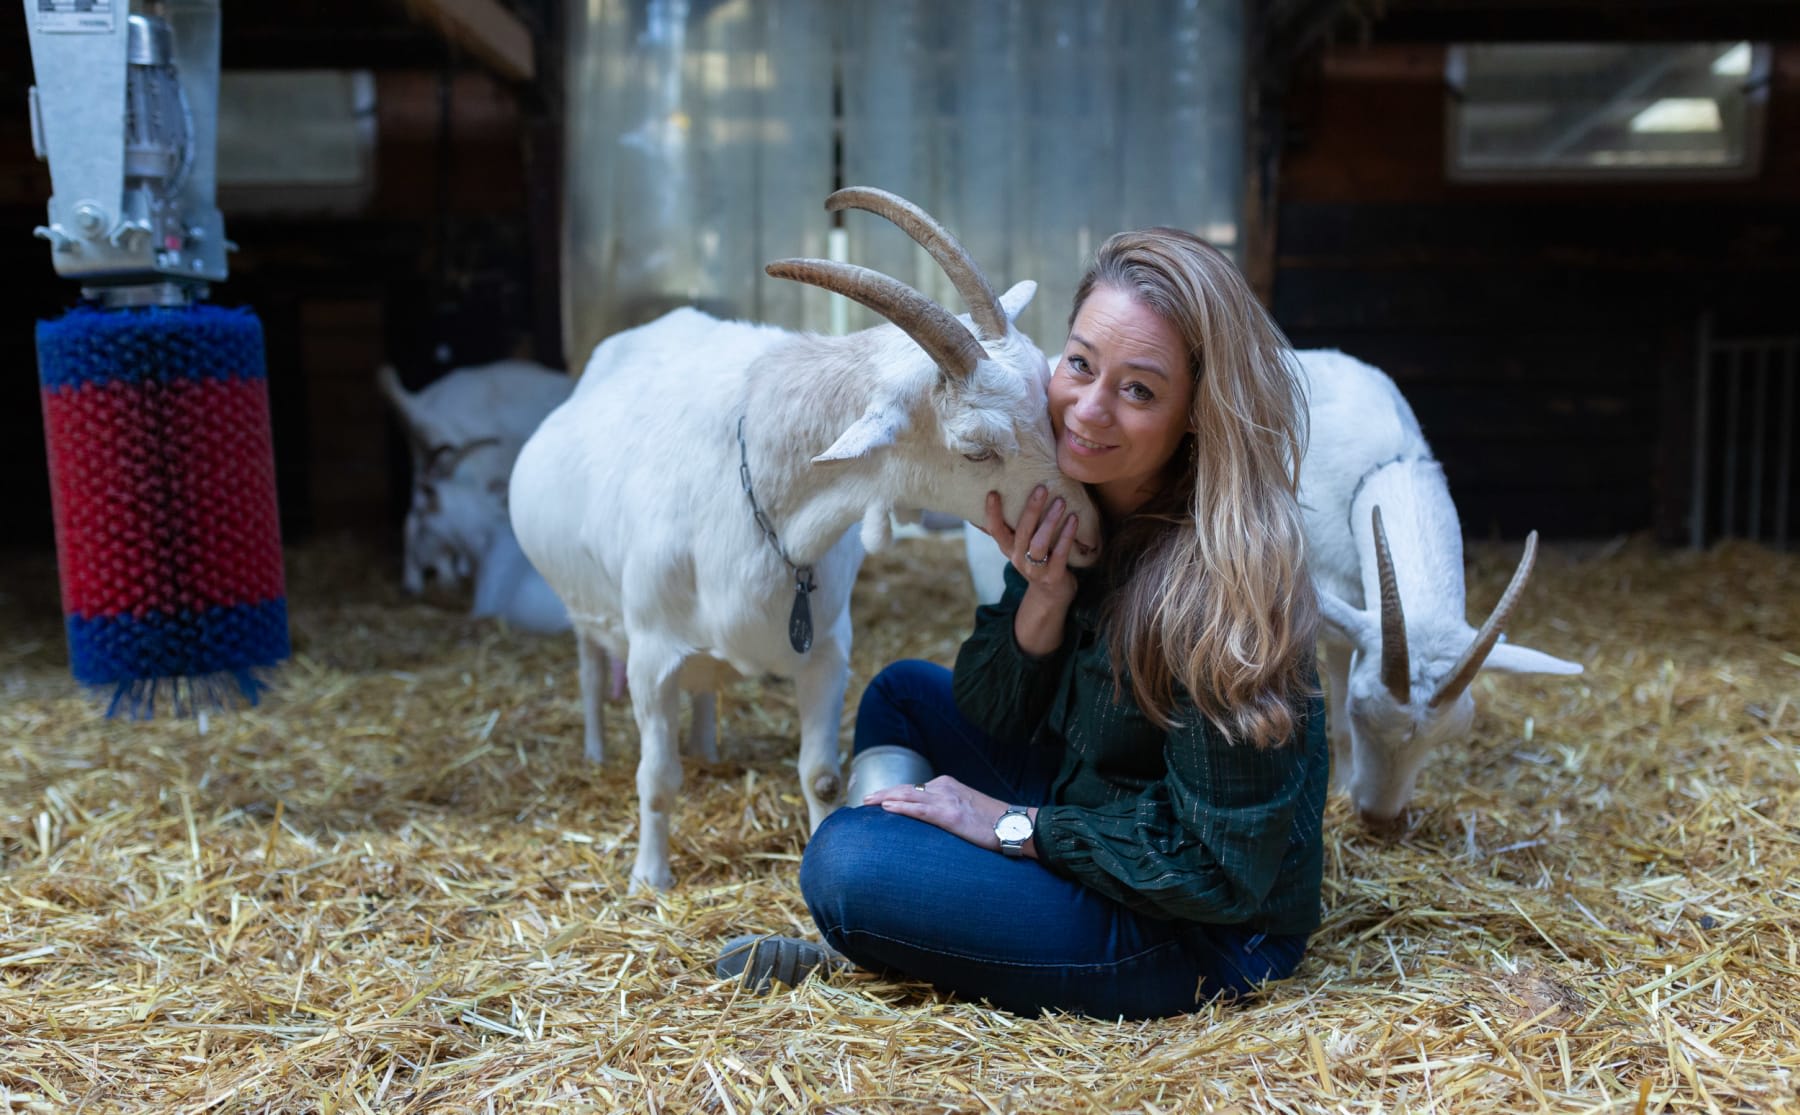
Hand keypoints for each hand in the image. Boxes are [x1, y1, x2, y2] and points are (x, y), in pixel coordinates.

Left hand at [862, 775, 1033, 856]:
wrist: (1013, 825)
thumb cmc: (992, 822)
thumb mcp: (966, 809)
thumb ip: (947, 809)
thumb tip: (930, 819)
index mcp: (947, 785)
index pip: (914, 788)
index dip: (894, 793)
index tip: (878, 799)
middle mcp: (944, 787)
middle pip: (906, 789)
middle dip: (883, 793)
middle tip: (865, 800)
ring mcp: (946, 800)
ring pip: (908, 796)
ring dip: (885, 798)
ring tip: (868, 803)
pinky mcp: (950, 815)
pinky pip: (920, 810)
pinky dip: (901, 807)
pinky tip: (886, 808)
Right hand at [985, 486, 1078, 606]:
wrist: (1050, 596)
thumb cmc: (1036, 561)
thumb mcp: (1020, 547)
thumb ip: (1011, 527)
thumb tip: (998, 497)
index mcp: (1009, 548)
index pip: (995, 530)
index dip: (992, 513)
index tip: (993, 493)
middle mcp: (1018, 559)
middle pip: (1022, 532)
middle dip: (1031, 510)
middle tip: (1041, 488)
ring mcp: (1035, 570)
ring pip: (1039, 543)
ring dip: (1050, 521)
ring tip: (1061, 502)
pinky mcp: (1053, 576)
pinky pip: (1060, 554)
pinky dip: (1067, 536)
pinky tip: (1074, 519)